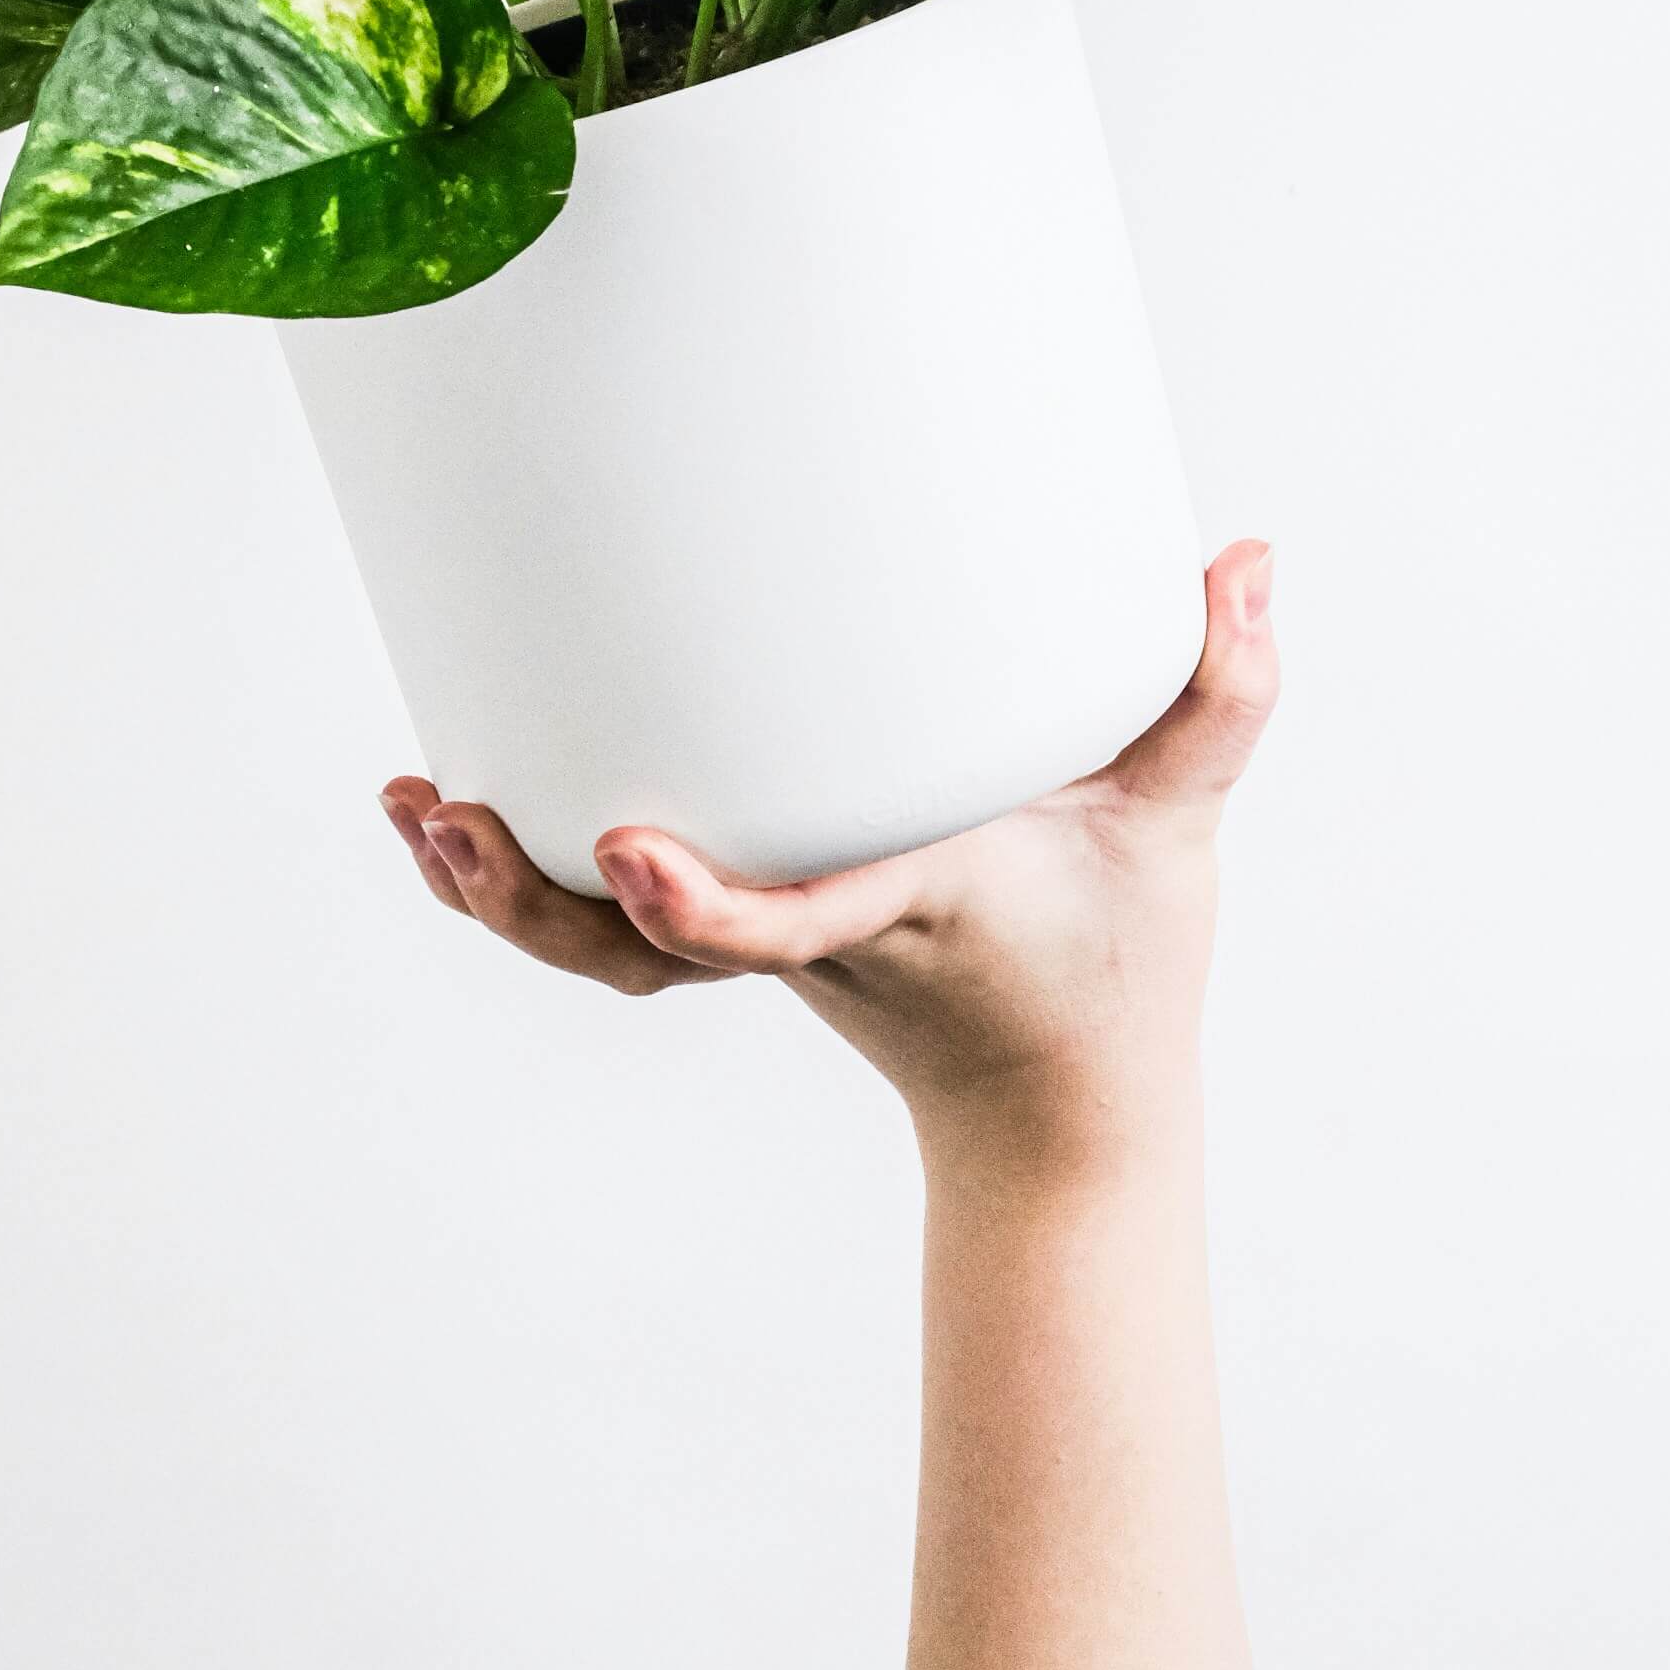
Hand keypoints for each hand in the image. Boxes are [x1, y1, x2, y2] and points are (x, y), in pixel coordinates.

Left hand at [380, 541, 1276, 1182]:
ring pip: (605, 956)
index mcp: (912, 907)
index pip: (796, 923)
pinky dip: (521, 885)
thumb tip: (1249, 558)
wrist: (1058, 1111)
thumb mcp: (1178, 830)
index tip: (627, 855)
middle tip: (452, 817)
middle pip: (646, 958)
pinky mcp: (735, 941)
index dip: (705, 910)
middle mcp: (815, 937)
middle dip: (540, 906)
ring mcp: (761, 950)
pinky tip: (446, 815)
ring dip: (499, 894)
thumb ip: (1216, 695)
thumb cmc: (1114, 962)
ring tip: (420, 809)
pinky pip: (607, 932)